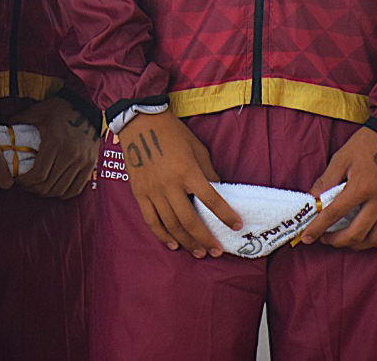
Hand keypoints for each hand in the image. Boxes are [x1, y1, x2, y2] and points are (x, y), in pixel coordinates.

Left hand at [12, 96, 98, 199]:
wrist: (86, 105)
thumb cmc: (58, 108)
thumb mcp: (36, 112)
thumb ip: (18, 122)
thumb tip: (0, 133)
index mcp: (54, 142)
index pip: (38, 174)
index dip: (25, 182)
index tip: (17, 180)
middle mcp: (70, 154)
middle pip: (48, 185)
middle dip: (33, 189)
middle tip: (25, 185)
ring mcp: (82, 161)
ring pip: (61, 189)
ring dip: (47, 192)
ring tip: (38, 187)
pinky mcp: (90, 164)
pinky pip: (76, 188)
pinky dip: (64, 193)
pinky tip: (55, 189)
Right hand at [116, 111, 239, 258]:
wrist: (141, 123)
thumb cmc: (173, 134)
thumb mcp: (197, 149)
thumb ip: (207, 172)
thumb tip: (218, 192)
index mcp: (188, 171)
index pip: (211, 199)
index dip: (225, 215)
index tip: (236, 226)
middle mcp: (170, 184)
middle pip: (189, 220)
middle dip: (205, 239)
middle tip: (217, 251)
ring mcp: (153, 190)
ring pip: (171, 225)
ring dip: (187, 241)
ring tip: (200, 252)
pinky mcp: (140, 193)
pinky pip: (151, 220)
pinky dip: (162, 235)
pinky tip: (174, 244)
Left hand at [299, 127, 376, 249]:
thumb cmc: (369, 144)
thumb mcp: (342, 158)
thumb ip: (326, 181)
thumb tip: (312, 200)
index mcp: (362, 186)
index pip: (334, 214)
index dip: (318, 228)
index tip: (307, 237)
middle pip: (356, 233)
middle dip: (336, 241)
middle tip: (325, 238)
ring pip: (375, 239)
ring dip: (357, 244)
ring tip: (345, 238)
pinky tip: (367, 237)